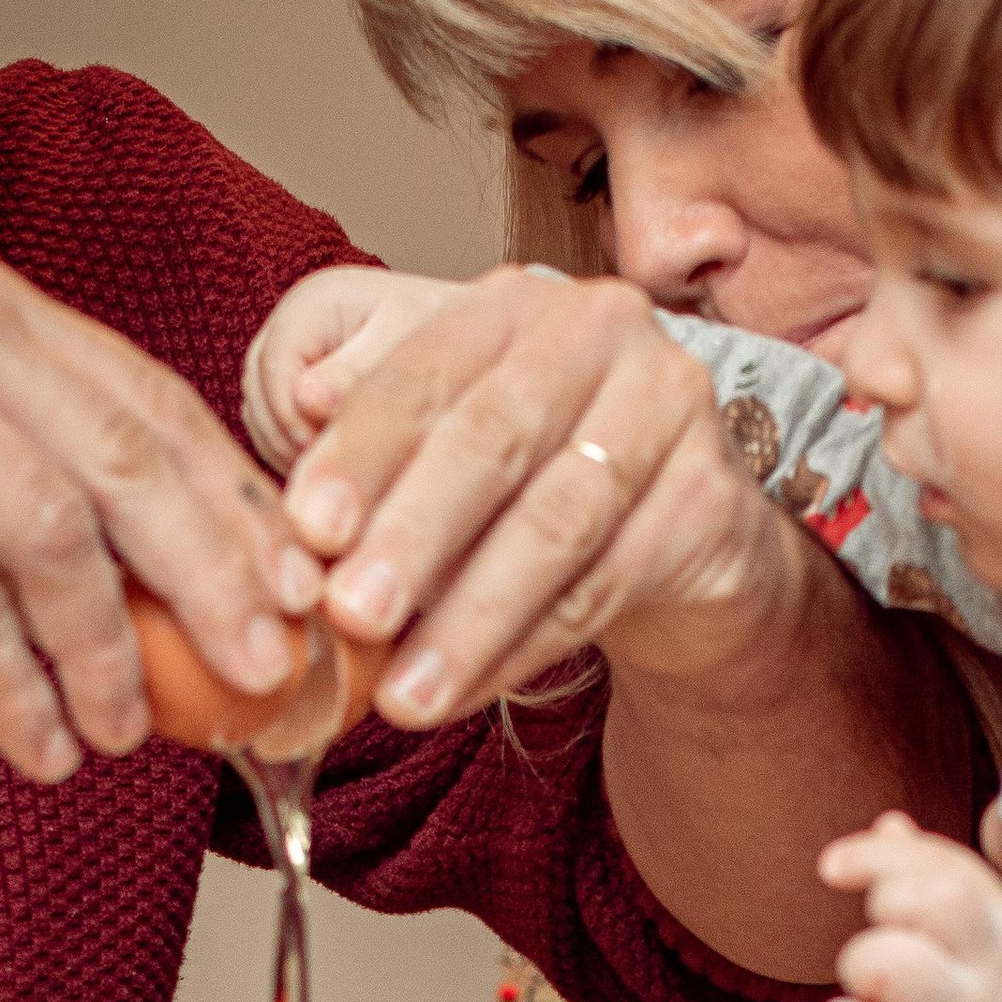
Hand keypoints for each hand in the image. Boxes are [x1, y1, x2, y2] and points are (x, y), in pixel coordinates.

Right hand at [0, 251, 323, 782]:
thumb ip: (28, 484)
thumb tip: (178, 592)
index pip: (152, 406)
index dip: (238, 510)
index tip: (300, 601)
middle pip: (133, 460)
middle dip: (219, 578)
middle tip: (270, 672)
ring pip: (59, 534)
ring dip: (113, 653)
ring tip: (135, 734)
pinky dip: (17, 688)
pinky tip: (45, 746)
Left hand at [281, 267, 806, 725]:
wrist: (680, 549)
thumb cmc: (534, 494)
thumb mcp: (449, 466)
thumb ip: (379, 463)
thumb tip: (290, 493)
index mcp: (510, 307)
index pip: (423, 376)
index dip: (361, 457)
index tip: (304, 533)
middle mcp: (599, 331)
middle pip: (492, 439)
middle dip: (413, 535)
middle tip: (350, 615)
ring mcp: (669, 406)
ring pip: (555, 523)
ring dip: (469, 617)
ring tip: (404, 695)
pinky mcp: (711, 497)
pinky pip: (605, 584)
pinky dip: (525, 648)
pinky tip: (467, 694)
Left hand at [813, 808, 1001, 1001]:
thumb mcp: (996, 952)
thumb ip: (945, 888)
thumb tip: (889, 826)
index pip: (946, 871)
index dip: (880, 857)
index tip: (834, 867)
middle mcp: (992, 979)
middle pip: (922, 903)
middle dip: (880, 909)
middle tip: (880, 950)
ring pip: (882, 963)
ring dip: (859, 973)